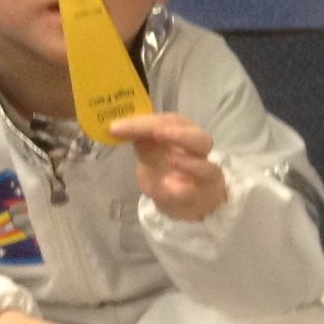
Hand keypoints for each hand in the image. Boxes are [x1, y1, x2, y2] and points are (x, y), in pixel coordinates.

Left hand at [108, 113, 227, 221]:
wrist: (182, 201)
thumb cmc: (166, 170)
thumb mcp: (149, 152)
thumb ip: (140, 141)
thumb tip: (119, 128)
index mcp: (185, 134)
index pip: (171, 122)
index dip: (146, 122)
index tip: (117, 128)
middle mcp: (198, 154)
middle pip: (198, 139)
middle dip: (178, 134)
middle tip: (156, 133)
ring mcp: (203, 178)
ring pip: (207, 169)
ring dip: (190, 164)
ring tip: (171, 159)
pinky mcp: (199, 199)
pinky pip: (193, 194)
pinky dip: (180, 191)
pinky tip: (166, 185)